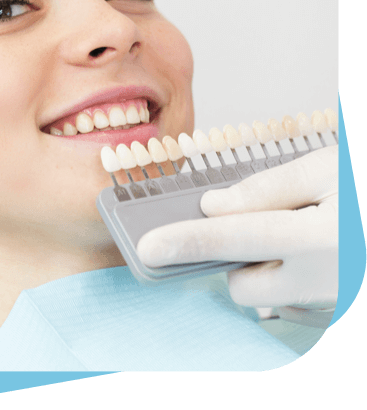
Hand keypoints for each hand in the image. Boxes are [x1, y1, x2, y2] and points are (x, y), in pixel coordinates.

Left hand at [136, 145, 337, 327]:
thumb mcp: (330, 170)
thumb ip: (269, 189)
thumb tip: (215, 206)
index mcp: (318, 240)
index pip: (233, 241)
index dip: (186, 242)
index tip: (147, 247)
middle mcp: (325, 283)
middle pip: (244, 285)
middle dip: (238, 259)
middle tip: (262, 226)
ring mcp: (334, 306)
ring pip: (269, 297)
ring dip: (268, 270)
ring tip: (302, 235)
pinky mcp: (340, 315)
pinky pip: (295, 305)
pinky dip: (291, 282)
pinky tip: (316, 255)